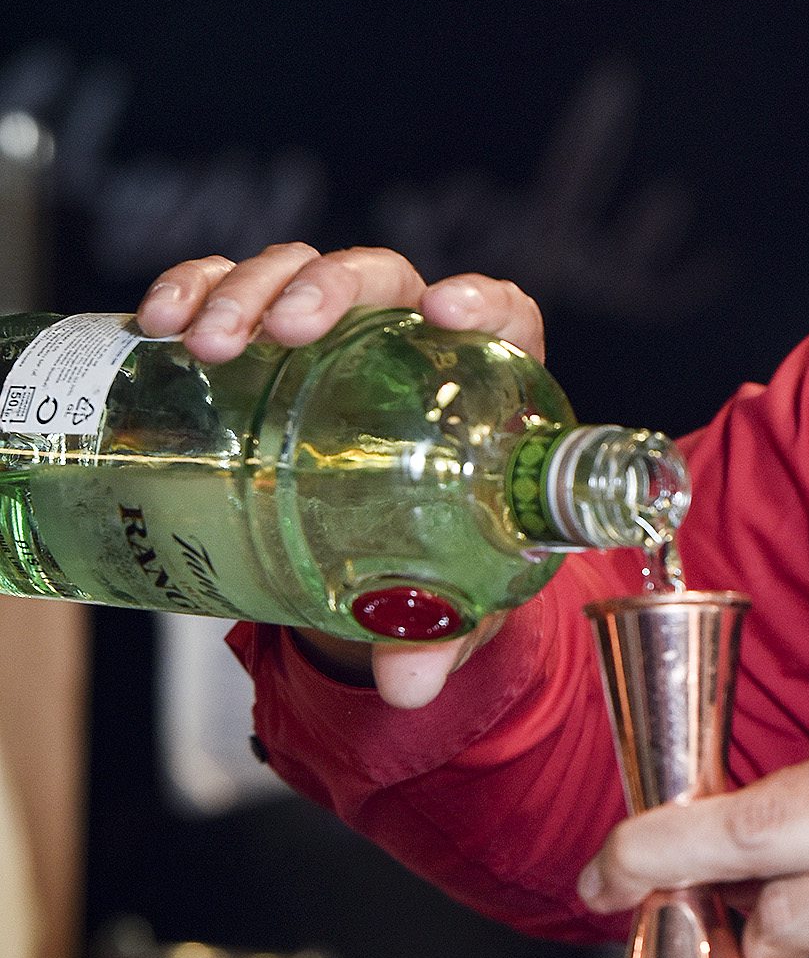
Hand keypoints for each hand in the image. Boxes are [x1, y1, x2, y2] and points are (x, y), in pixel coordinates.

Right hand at [136, 244, 546, 709]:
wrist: (365, 559)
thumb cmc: (432, 556)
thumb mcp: (444, 597)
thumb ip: (434, 632)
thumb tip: (410, 686)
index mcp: (476, 384)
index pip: (502, 315)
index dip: (483, 299)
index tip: (448, 311)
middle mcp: (402, 340)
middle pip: (377, 276)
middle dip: (325, 287)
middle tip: (285, 331)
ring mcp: (327, 334)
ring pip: (291, 271)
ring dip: (243, 289)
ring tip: (204, 343)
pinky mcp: (258, 339)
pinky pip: (222, 287)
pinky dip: (188, 289)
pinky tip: (156, 322)